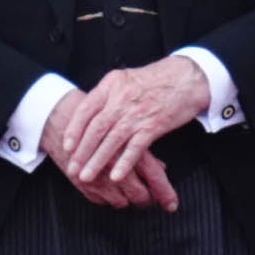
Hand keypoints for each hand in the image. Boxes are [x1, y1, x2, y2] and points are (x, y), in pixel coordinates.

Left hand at [60, 58, 211, 190]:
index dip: (74, 129)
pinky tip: (116, 176)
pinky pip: (135, 147)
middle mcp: (121, 98)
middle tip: (72, 168)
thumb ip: (108, 95)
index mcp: (111, 85)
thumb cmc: (157, 80)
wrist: (187, 77)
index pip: (86, 109)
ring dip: (97, 160)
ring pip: (112, 140)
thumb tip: (90, 113)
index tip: (66, 145)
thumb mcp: (126, 79)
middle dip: (82, 151)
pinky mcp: (154, 125)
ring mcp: (137, 112)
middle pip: (96, 128)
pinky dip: (125, 163)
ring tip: (86, 176)